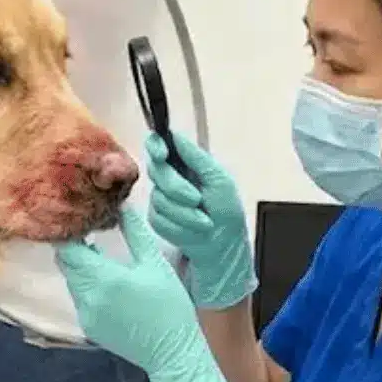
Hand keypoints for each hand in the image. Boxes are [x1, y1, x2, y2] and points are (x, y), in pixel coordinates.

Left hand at [57, 203, 232, 381]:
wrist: (172, 352)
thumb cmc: (170, 306)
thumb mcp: (155, 264)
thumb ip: (135, 233)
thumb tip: (122, 205)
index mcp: (104, 279)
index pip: (68, 248)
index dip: (70, 231)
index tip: (80, 217)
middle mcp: (87, 297)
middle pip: (66, 264)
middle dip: (73, 245)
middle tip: (87, 228)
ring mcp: (85, 315)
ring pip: (71, 280)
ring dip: (79, 265)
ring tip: (96, 249)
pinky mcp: (88, 327)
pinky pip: (79, 298)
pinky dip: (85, 284)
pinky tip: (103, 277)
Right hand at [144, 130, 255, 309]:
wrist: (223, 246)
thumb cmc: (226, 211)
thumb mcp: (219, 179)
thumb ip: (196, 157)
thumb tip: (175, 135)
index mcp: (183, 164)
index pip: (159, 146)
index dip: (156, 147)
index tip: (162, 154)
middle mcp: (168, 179)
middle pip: (156, 172)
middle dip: (177, 187)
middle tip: (197, 199)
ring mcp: (160, 200)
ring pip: (158, 199)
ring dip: (184, 213)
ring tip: (203, 221)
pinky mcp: (157, 220)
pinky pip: (158, 218)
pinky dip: (179, 226)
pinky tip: (193, 230)